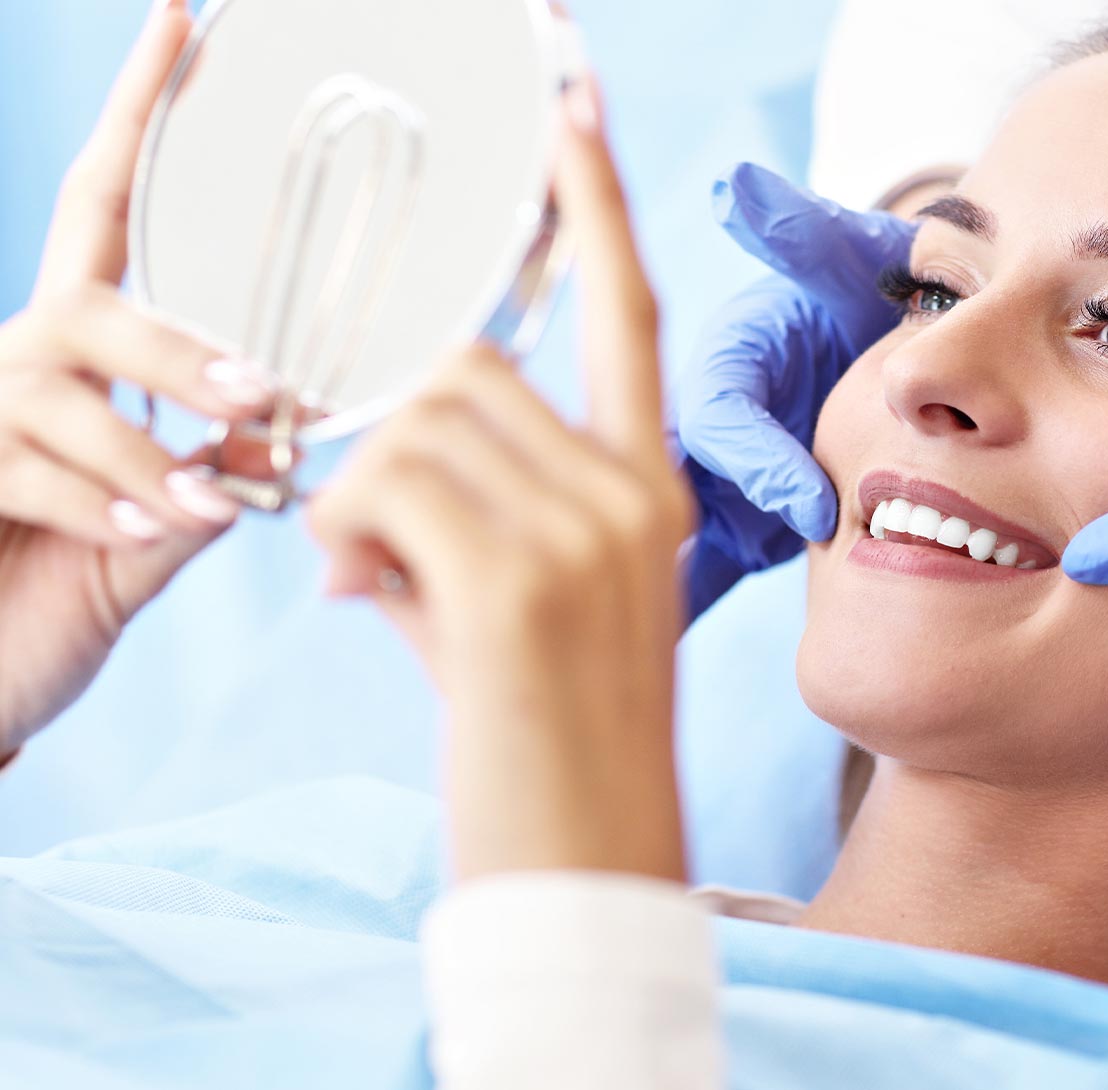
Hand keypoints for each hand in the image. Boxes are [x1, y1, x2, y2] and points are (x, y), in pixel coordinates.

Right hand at [0, 0, 277, 755]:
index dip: (136, 114)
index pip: (104, 210)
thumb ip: (206, 481)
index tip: (180, 20)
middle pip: (91, 303)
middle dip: (181, 350)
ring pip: (60, 388)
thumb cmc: (57, 598)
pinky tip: (145, 534)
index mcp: (71, 353)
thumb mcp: (153, 539)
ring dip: (147, 448)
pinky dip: (103, 505)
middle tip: (262, 392)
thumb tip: (278, 443)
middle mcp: (13, 362)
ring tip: (203, 502)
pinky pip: (27, 471)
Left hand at [308, 77, 691, 880]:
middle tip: (371, 542)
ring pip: (413, 421)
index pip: (626, 312)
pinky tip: (362, 600)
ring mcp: (586, 530)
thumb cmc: (552, 743)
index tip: (571, 103)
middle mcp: (632, 492)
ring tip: (375, 587)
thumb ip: (475, 511)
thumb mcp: (537, 610)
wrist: (588, 866)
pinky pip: (382, 484)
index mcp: (650, 490)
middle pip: (464, 367)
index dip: (594, 202)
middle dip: (392, 434)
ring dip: (358, 495)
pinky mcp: (517, 577)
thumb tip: (363, 465)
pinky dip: (342, 535)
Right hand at [673, 164, 913, 617]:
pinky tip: (655, 668)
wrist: (885, 346)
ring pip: (666, 537)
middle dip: (686, 542)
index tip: (814, 506)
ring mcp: (712, 481)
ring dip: (664, 587)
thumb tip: (741, 191)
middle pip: (671, 483)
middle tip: (712, 600)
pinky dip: (677, 613)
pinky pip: (694, 574)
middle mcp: (705, 423)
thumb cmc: (863, 297)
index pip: (722, 414)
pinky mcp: (729, 528)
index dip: (758, 460)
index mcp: (726, 361)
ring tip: (647, 651)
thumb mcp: (843, 262)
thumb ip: (806, 235)